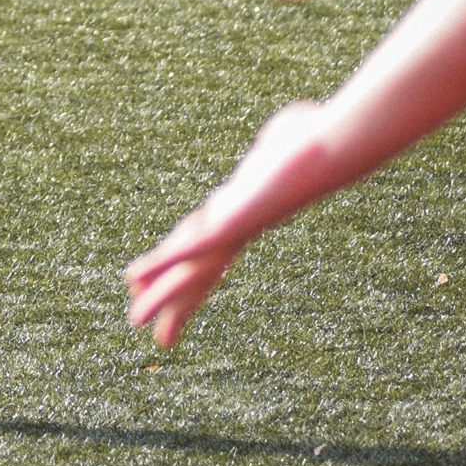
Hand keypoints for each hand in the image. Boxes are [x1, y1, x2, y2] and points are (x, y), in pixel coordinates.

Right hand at [125, 101, 331, 345]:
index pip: (212, 254)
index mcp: (244, 214)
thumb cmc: (317, 136)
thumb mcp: (292, 134)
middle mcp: (237, 230)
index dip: (194, 278)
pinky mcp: (228, 223)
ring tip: (134, 321)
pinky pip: (186, 249)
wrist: (331, 148)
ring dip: (159, 295)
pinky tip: (134, 278)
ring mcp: (232, 229)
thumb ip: (285, 135)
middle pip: (199, 276)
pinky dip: (158, 265)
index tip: (182, 301)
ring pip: (186, 270)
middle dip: (178, 306)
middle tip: (162, 341)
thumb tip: (299, 123)